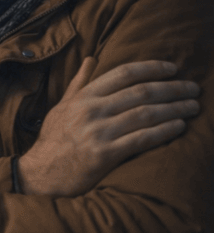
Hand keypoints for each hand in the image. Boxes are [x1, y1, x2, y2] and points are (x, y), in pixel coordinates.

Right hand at [19, 58, 199, 196]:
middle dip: (172, 88)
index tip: (173, 69)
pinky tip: (180, 126)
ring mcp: (98, 133)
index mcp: (83, 97)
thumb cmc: (53, 139)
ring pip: (146, 114)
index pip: (123, 74)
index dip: (152, 68)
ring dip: (174, 108)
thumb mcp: (62, 106)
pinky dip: (164, 131)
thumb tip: (92, 59)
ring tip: (193, 106)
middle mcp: (91, 111)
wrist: (40, 173)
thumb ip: (80, 83)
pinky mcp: (105, 155)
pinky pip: (142, 139)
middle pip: (141, 92)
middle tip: (193, 88)